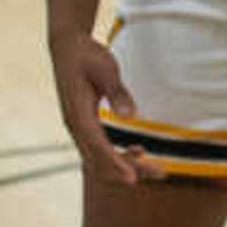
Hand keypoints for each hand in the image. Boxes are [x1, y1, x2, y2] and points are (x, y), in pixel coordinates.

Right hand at [49, 30, 143, 183]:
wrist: (67, 47)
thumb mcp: (106, 69)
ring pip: (99, 156)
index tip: (133, 178)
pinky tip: (137, 150)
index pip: (97, 147)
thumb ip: (117, 92)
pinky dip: (117, 153)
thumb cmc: (87, 56)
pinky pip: (99, 146)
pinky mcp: (84, 123)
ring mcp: (78, 126)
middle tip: (159, 174)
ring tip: (153, 169)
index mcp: (77, 115)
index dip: (115, 164)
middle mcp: (75, 126)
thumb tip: (131, 117)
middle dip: (128, 169)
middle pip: (100, 158)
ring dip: (125, 164)